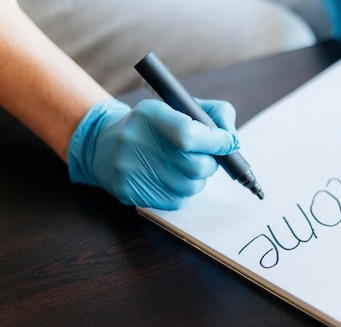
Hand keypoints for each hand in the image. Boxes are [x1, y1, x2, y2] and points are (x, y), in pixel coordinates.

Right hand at [68, 98, 238, 209]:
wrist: (103, 145)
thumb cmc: (153, 126)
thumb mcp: (179, 107)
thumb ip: (214, 114)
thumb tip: (233, 139)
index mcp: (150, 115)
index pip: (190, 135)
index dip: (217, 142)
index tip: (230, 142)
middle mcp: (136, 141)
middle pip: (197, 165)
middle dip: (210, 162)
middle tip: (205, 156)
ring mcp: (130, 170)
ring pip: (191, 186)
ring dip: (197, 178)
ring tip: (183, 165)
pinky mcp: (131, 193)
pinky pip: (177, 200)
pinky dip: (182, 190)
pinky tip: (170, 177)